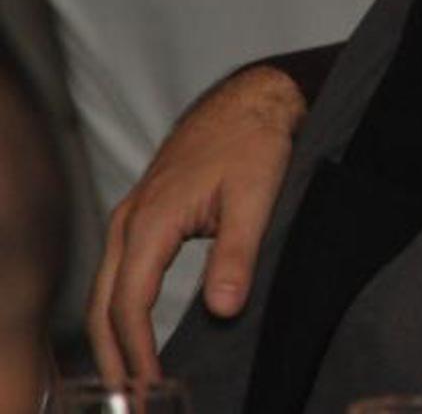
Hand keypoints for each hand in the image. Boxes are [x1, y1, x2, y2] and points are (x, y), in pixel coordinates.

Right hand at [86, 65, 304, 380]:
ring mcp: (132, 214)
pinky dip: (118, 308)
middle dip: (112, 356)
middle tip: (131, 400)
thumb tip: (223, 309)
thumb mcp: (256, 198)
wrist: (253, 98)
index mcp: (152, 219)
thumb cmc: (255, 140)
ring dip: (111, 336)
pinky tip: (132, 333)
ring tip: (129, 379)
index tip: (150, 388)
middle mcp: (130, 219)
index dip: (136, 352)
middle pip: (104, 303)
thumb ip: (238, 255)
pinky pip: (118, 271)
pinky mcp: (143, 213)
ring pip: (106, 288)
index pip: (129, 303)